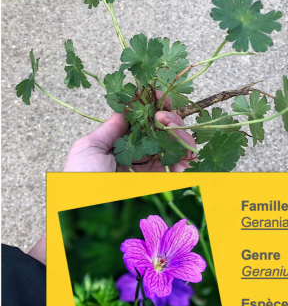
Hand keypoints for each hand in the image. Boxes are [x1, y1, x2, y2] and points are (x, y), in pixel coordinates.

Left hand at [63, 107, 195, 172]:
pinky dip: (187, 152)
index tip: (157, 96)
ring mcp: (156, 170)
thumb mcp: (89, 146)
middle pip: (167, 132)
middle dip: (170, 116)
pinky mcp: (165, 184)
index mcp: (126, 146)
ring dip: (180, 130)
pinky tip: (176, 143)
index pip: (147, 123)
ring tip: (167, 124)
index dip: (155, 108)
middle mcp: (143, 157)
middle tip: (162, 113)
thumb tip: (128, 108)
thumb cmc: (81, 178)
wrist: (85, 208)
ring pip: (180, 145)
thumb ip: (111, 128)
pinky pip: (186, 165)